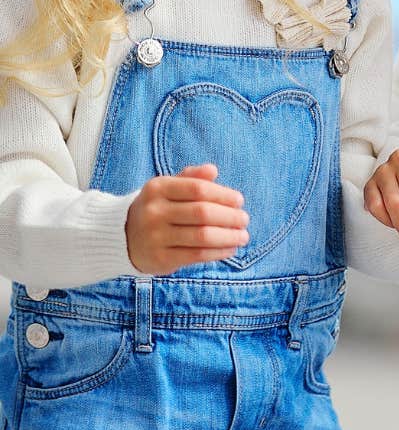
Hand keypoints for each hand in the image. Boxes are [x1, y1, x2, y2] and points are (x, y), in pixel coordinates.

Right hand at [126, 163, 249, 274]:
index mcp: (158, 188)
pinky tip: (230, 248)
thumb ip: (191, 177)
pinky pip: (196, 255)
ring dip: (228, 237)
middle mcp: (154, 212)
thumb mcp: (168, 186)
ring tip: (243, 236)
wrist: (123, 236)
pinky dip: (218, 252)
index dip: (223, 194)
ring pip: (201, 237)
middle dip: (229, 217)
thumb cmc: (157, 206)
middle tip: (245, 219)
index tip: (240, 201)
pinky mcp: (160, 259)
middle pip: (202, 213)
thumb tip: (213, 170)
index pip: (198, 189)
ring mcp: (156, 237)